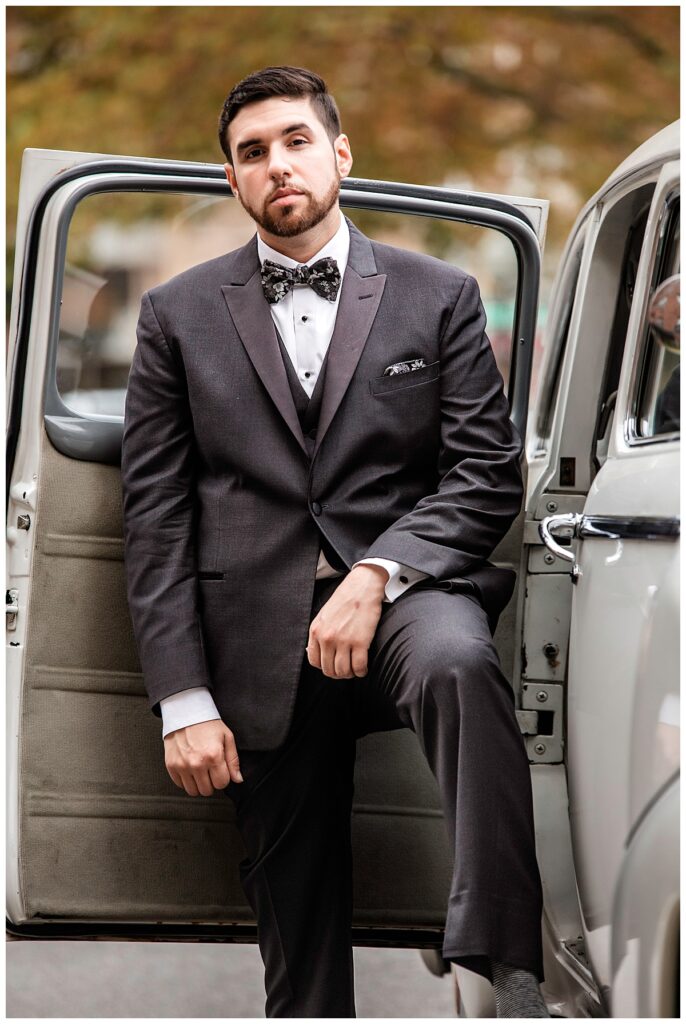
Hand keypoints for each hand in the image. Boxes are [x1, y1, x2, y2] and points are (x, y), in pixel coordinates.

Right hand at [164, 719, 242, 796]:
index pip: (221, 784)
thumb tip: (238, 779)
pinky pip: (180, 785)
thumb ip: (233, 761)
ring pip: (193, 791)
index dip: (223, 778)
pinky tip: (190, 769)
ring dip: (198, 784)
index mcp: (214, 756)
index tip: (220, 770)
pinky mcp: (171, 766)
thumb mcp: (227, 737)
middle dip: (211, 782)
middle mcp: (197, 763)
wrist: (186, 713)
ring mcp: (182, 765)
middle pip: (207, 790)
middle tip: (210, 770)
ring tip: (200, 771)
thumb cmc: (207, 724)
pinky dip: (186, 780)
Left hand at [307, 564, 387, 678]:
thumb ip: (318, 634)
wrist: (362, 587)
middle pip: (329, 669)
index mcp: (316, 631)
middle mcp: (327, 638)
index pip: (314, 661)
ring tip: (355, 669)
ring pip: (343, 671)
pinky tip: (363, 668)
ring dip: (350, 674)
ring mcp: (343, 640)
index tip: (333, 665)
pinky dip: (361, 672)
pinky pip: (359, 667)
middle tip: (346, 670)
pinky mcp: (360, 642)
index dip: (324, 667)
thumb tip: (315, 653)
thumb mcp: (323, 616)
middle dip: (338, 673)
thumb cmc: (344, 600)